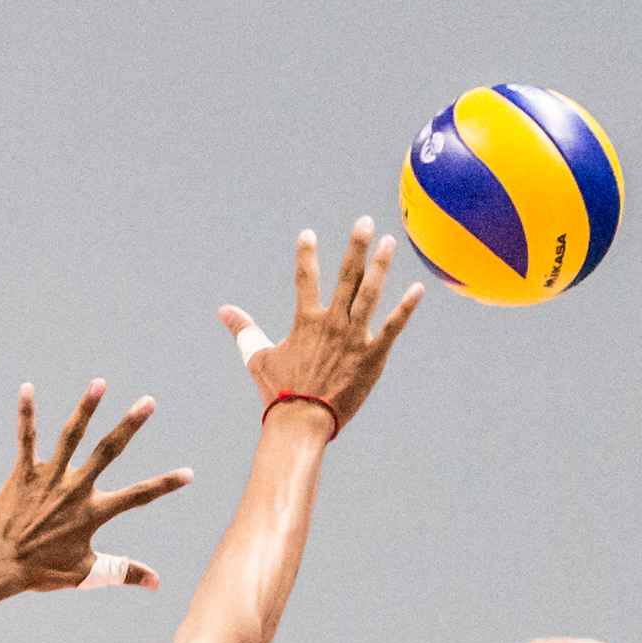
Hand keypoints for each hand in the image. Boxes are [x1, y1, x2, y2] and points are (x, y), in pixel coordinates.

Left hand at [0, 381, 191, 592]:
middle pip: (108, 451)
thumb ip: (123, 572)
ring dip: (86, 408)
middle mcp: (75, 489)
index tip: (189, 473)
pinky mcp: (23, 472)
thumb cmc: (42, 571)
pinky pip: (26, 437)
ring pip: (72, 435)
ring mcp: (49, 477)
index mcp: (93, 513)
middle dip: (130, 425)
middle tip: (148, 402)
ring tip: (99, 383)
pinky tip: (27, 387)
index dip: (165, 484)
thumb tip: (157, 583)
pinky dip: (26, 412)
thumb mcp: (87, 575)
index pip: (138, 496)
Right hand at [218, 218, 425, 432]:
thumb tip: (223, 312)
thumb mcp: (257, 358)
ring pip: (370, 293)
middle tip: (366, 221)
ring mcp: (354, 337)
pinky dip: (406, 308)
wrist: (302, 421)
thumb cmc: (280, 392)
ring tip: (390, 242)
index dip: (306, 254)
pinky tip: (418, 289)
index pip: (305, 277)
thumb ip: (244, 330)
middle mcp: (332, 322)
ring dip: (380, 266)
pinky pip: (392, 327)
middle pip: (346, 275)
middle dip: (356, 246)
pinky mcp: (372, 356)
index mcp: (306, 320)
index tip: (308, 234)